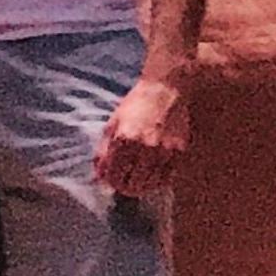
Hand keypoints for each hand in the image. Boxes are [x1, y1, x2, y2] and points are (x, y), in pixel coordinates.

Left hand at [93, 75, 189, 197]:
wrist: (164, 87)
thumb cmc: (135, 105)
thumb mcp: (113, 124)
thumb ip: (103, 152)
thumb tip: (97, 178)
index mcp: (124, 138)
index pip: (115, 176)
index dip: (112, 184)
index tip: (113, 182)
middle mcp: (143, 145)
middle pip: (133, 184)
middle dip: (127, 188)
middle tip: (126, 186)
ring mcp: (163, 148)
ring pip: (150, 183)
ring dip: (143, 187)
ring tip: (140, 182)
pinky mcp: (178, 148)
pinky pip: (167, 176)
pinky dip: (159, 181)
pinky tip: (154, 176)